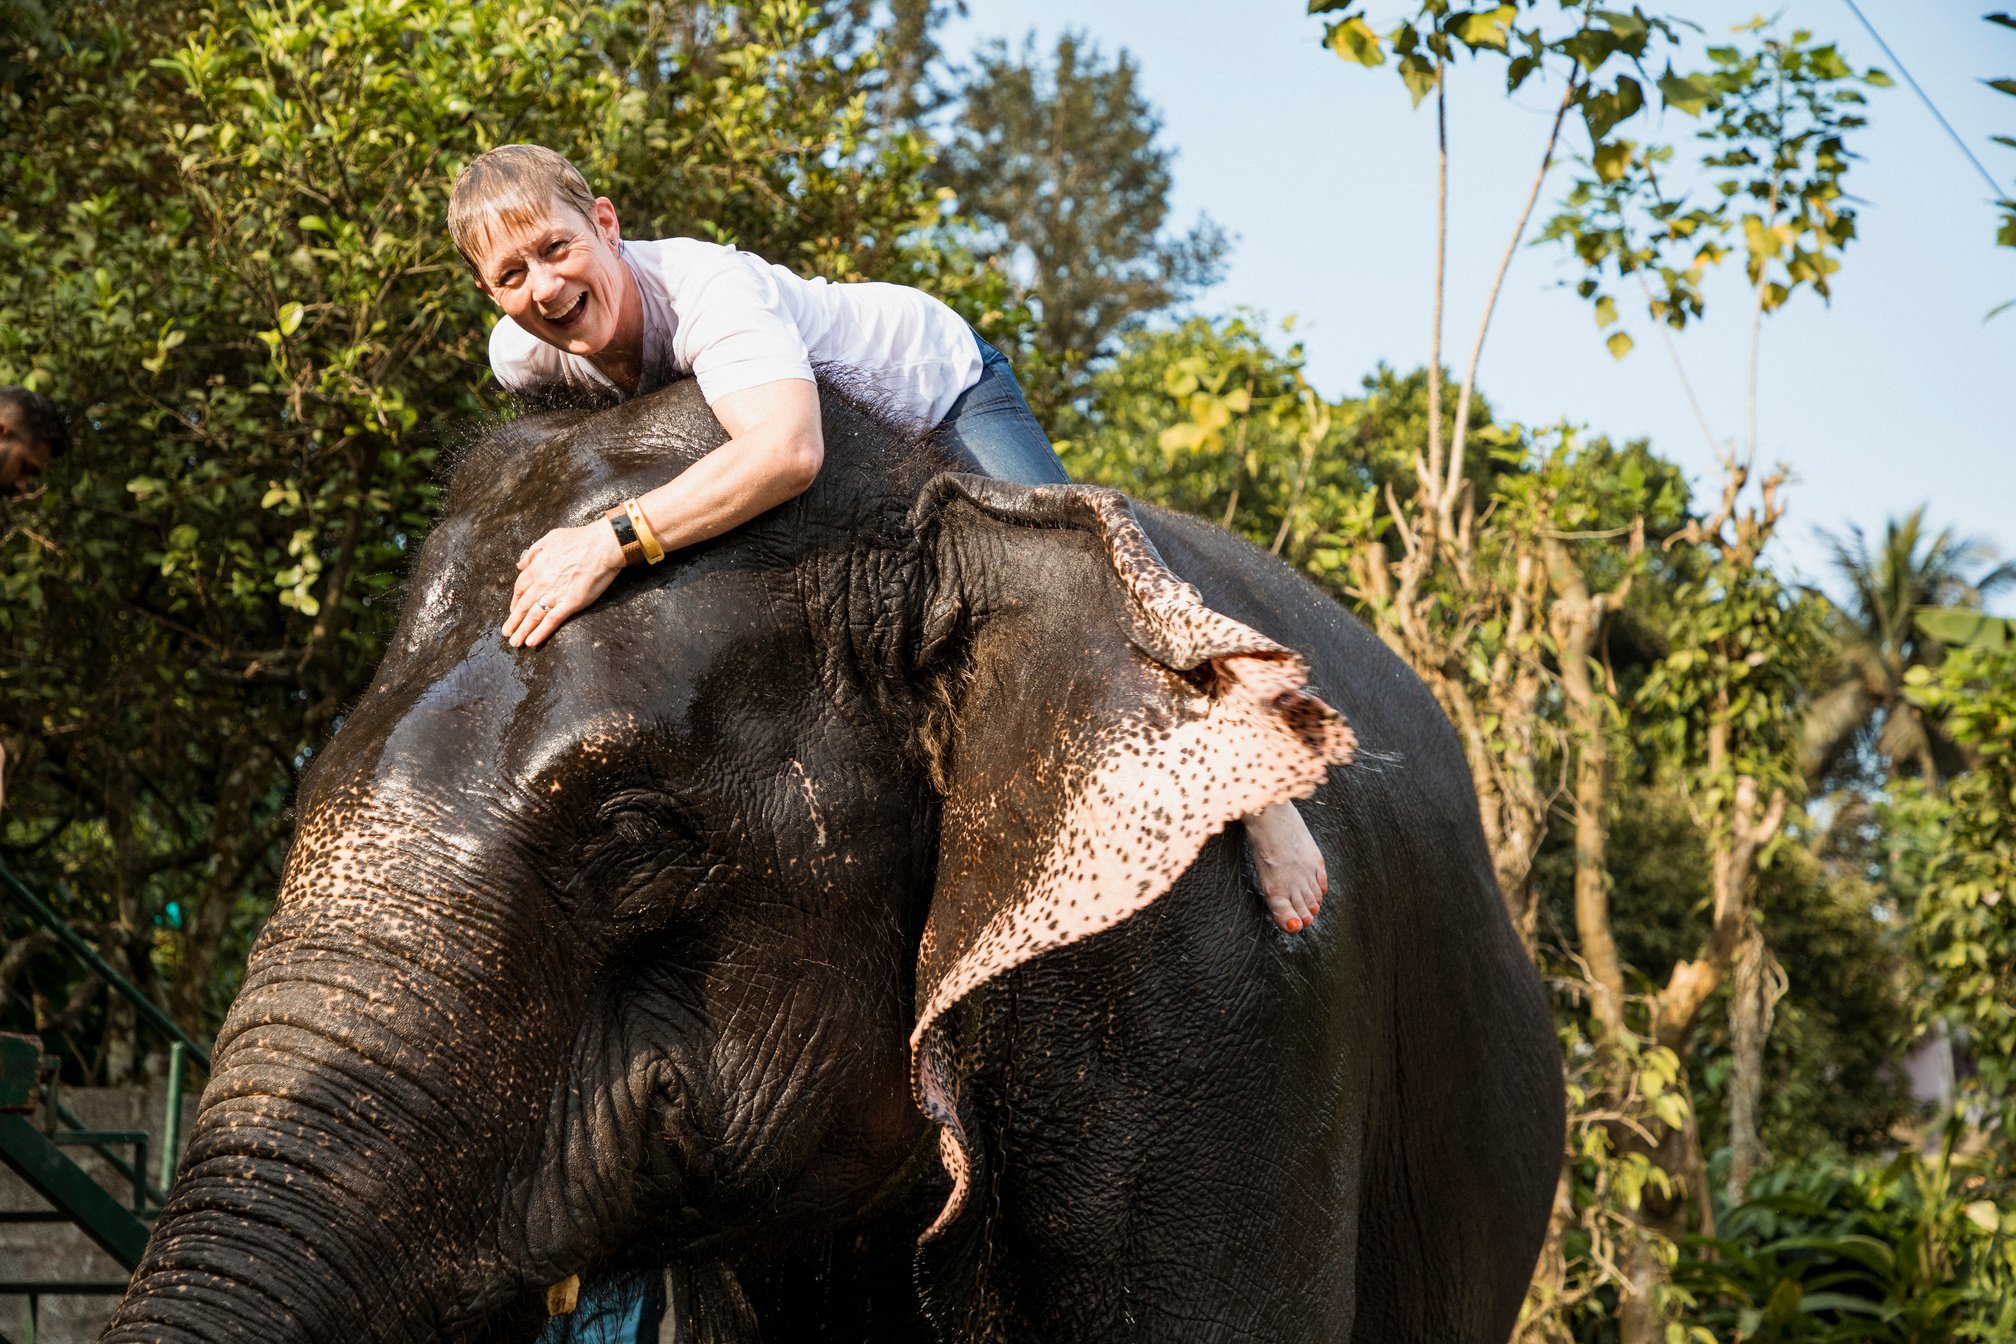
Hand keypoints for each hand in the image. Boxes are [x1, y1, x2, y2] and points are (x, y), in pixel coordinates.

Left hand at [503, 521, 624, 647]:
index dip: (515, 601)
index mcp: (536, 567)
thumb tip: (520, 564)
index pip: (520, 588)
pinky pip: (551, 620)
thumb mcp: (550, 538)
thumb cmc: (580, 539)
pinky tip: (532, 642)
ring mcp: (555, 594)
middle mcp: (542, 582)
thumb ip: (533, 552)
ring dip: (522, 631)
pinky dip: (540, 632)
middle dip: (513, 621)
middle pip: (522, 605)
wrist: (602, 545)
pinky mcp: (570, 603)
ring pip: (533, 616)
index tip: (513, 610)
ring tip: (515, 643)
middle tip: (507, 633)